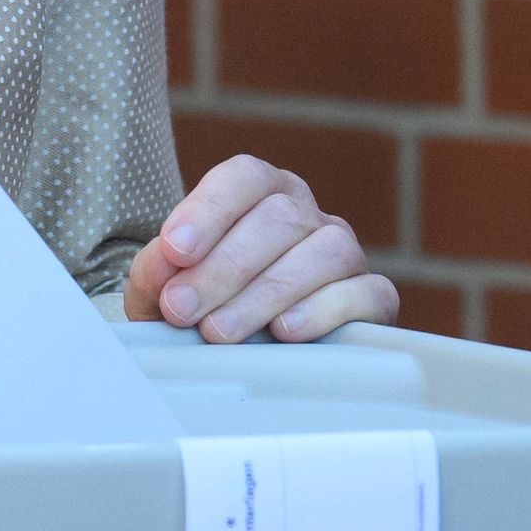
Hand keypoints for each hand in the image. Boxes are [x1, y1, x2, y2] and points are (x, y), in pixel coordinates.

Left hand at [121, 154, 397, 344]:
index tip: (175, 250)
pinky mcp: (373, 298)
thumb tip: (165, 263)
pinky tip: (285, 332)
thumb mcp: (165, 290)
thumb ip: (157, 271)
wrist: (240, 353)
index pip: (244, 177)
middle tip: (182, 309)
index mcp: (258, 192)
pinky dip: (326, 311)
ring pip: (326, 252)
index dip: (208, 210)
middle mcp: (305, 214)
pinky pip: (367, 293)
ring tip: (221, 331)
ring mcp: (344, 252)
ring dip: (267, 294)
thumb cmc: (199, 310)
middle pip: (280, 219)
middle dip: (224, 268)